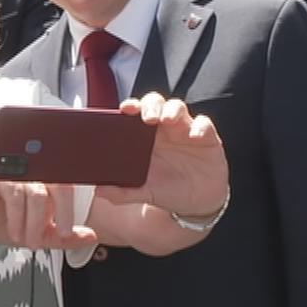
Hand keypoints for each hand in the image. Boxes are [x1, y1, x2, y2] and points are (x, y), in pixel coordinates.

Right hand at [0, 177, 98, 250]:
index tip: (71, 231)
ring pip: (38, 195)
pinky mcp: (0, 175)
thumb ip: (64, 236)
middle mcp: (36, 173)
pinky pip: (16, 195)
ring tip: (29, 241)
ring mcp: (18, 172)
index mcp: (48, 183)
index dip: (75, 208)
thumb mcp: (39, 235)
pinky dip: (18, 218)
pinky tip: (14, 232)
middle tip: (62, 235)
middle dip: (64, 214)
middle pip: (60, 185)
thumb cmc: (3, 222)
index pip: (71, 188)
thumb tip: (91, 236)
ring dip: (35, 223)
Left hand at [98, 93, 226, 215]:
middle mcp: (164, 129)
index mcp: (144, 138)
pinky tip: (194, 136)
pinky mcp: (207, 138)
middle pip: (155, 103)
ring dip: (172, 109)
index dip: (130, 107)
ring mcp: (185, 130)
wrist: (198, 202)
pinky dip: (200, 126)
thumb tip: (99, 192)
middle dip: (150, 105)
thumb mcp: (145, 193)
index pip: (135, 114)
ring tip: (167, 120)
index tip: (124, 109)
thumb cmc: (167, 190)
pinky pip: (204, 124)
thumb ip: (123, 193)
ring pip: (178, 107)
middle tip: (148, 117)